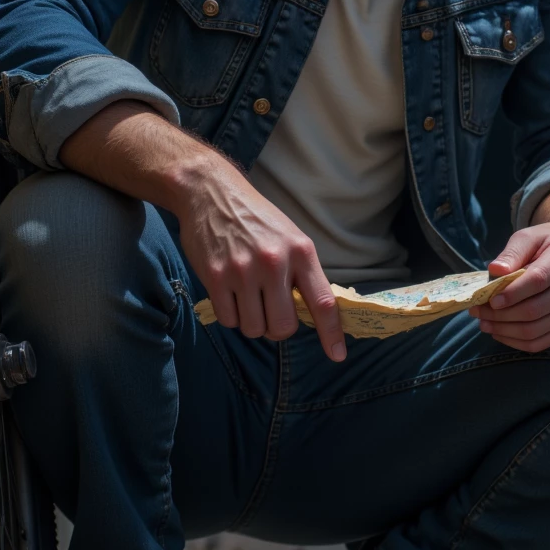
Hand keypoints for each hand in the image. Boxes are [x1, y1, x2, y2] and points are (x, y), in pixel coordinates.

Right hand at [58, 101, 345, 361]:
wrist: (211, 193)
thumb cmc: (256, 218)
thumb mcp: (290, 236)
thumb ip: (302, 273)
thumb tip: (312, 314)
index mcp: (301, 252)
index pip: (322, 302)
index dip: (331, 334)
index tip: (337, 356)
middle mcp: (275, 263)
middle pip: (283, 327)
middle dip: (277, 327)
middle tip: (270, 310)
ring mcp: (243, 271)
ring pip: (254, 328)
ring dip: (252, 322)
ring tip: (247, 297)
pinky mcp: (216, 277)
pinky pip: (229, 320)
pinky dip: (230, 315)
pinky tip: (229, 293)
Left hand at [473, 218, 549, 352]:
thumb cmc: (545, 245)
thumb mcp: (528, 237)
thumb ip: (512, 253)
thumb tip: (495, 271)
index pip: (538, 281)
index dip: (512, 293)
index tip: (490, 299)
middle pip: (535, 310)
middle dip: (501, 315)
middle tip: (477, 311)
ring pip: (535, 331)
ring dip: (504, 330)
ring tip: (483, 322)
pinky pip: (540, 343)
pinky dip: (515, 342)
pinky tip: (499, 332)